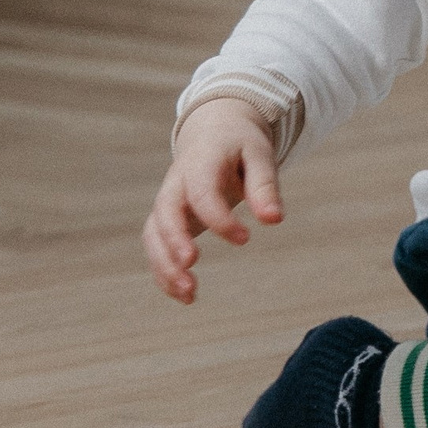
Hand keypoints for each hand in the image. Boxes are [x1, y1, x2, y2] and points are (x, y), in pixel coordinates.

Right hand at [143, 97, 283, 303]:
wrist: (214, 132)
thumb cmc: (240, 144)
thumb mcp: (259, 155)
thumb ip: (265, 186)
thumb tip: (274, 220)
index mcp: (200, 163)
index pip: (201, 193)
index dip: (219, 218)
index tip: (245, 239)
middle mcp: (175, 184)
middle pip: (164, 215)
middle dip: (174, 243)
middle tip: (191, 267)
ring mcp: (167, 203)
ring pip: (153, 236)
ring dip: (165, 266)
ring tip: (190, 294)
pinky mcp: (166, 220)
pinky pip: (156, 247)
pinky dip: (164, 272)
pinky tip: (185, 296)